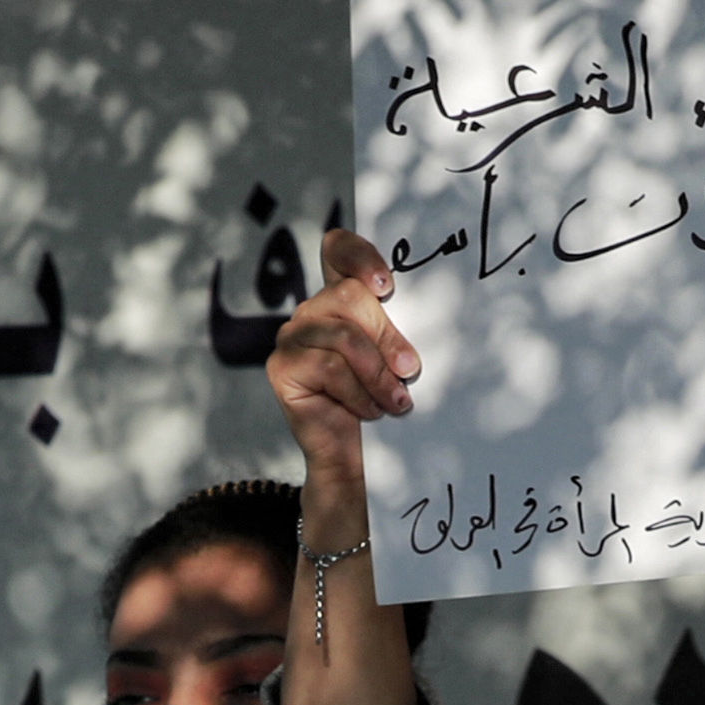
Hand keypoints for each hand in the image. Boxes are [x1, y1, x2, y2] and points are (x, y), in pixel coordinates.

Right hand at [266, 230, 411, 497]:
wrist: (354, 453)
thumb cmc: (380, 399)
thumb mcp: (392, 358)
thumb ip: (394, 329)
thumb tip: (422, 321)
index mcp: (338, 297)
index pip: (337, 251)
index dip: (358, 255)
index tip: (385, 284)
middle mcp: (310, 310)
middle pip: (350, 297)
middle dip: (387, 337)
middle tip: (409, 370)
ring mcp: (291, 336)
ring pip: (344, 337)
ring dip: (378, 375)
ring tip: (397, 402)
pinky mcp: (281, 366)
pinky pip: (329, 367)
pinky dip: (358, 393)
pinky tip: (370, 411)